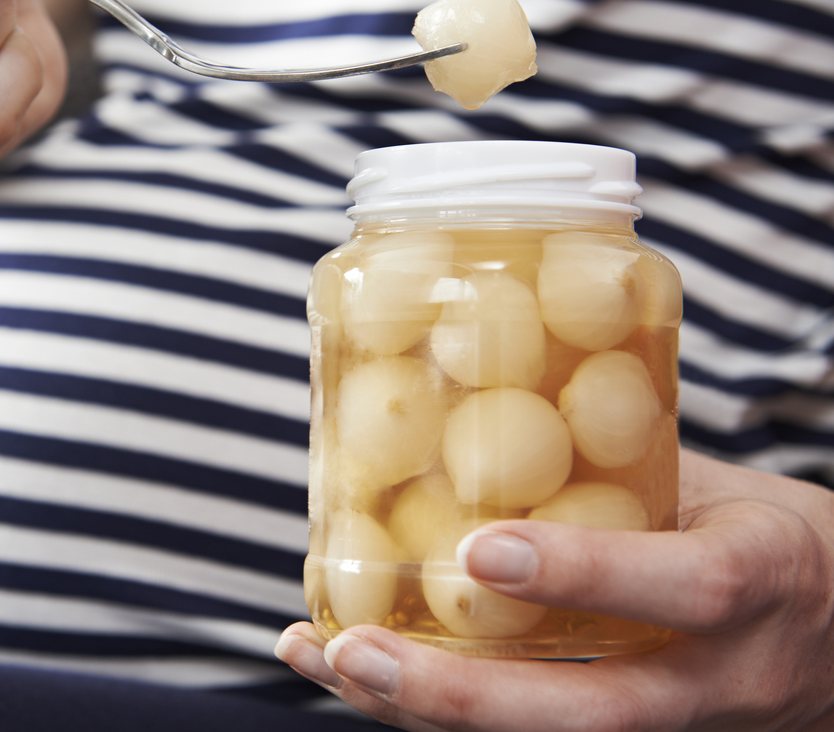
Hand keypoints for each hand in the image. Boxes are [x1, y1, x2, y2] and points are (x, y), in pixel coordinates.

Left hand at [276, 450, 833, 730]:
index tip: (480, 551)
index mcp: (761, 582)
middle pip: (593, 714)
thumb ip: (622, 469)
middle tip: (353, 650)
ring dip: (421, 711)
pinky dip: (431, 708)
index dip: (584, 572)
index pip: (686, 589)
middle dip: (461, 694)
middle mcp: (722, 677)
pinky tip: (351, 668)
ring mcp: (683, 726)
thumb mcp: (726, 488)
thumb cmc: (776, 541)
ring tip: (322, 660)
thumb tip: (486, 401)